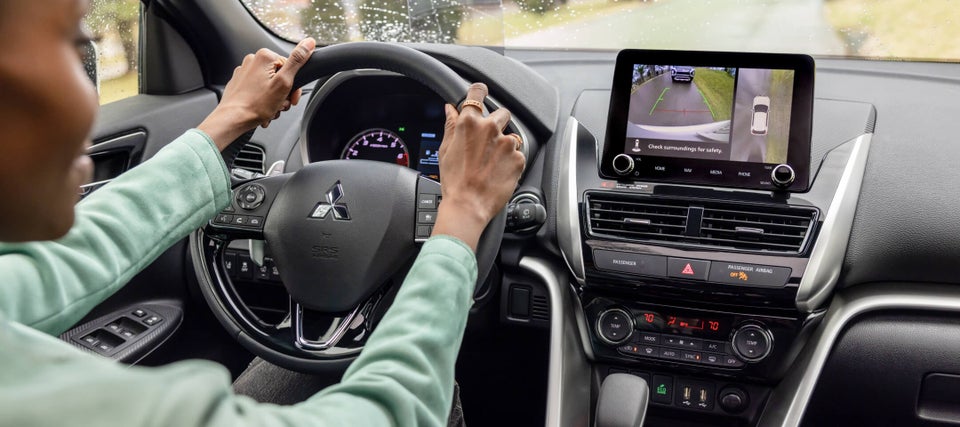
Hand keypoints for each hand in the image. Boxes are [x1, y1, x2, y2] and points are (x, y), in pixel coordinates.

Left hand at [198, 38, 315, 149]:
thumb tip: (309, 43)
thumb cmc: (256, 104)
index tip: (291, 98)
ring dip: (274, 100)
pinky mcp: (239, 83)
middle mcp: (252, 60)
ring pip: (269, 85)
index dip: (294, 86)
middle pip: (280, 76)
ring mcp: (244, 72)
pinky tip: (262, 110)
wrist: (233, 119)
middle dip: (284, 94)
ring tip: (270, 110)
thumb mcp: (284, 82)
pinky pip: (258, 90)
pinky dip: (263, 100)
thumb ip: (297, 61)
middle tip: (280, 105)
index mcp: (264, 56)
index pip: (290, 67)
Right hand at [431, 83, 525, 250]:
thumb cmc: (454, 181)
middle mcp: (490, 128)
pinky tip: (499, 172)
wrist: (468, 206)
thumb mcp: (445, 150)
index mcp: (469, 123)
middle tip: (487, 142)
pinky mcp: (519, 157)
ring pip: (511, 135)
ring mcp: (506, 143)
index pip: (477, 93)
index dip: (480, 91)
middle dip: (496, 123)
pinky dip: (511, 161)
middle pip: (501, 112)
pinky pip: (518, 153)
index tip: (482, 92)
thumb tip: (450, 109)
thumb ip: (451, 126)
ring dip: (505, 144)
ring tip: (492, 163)